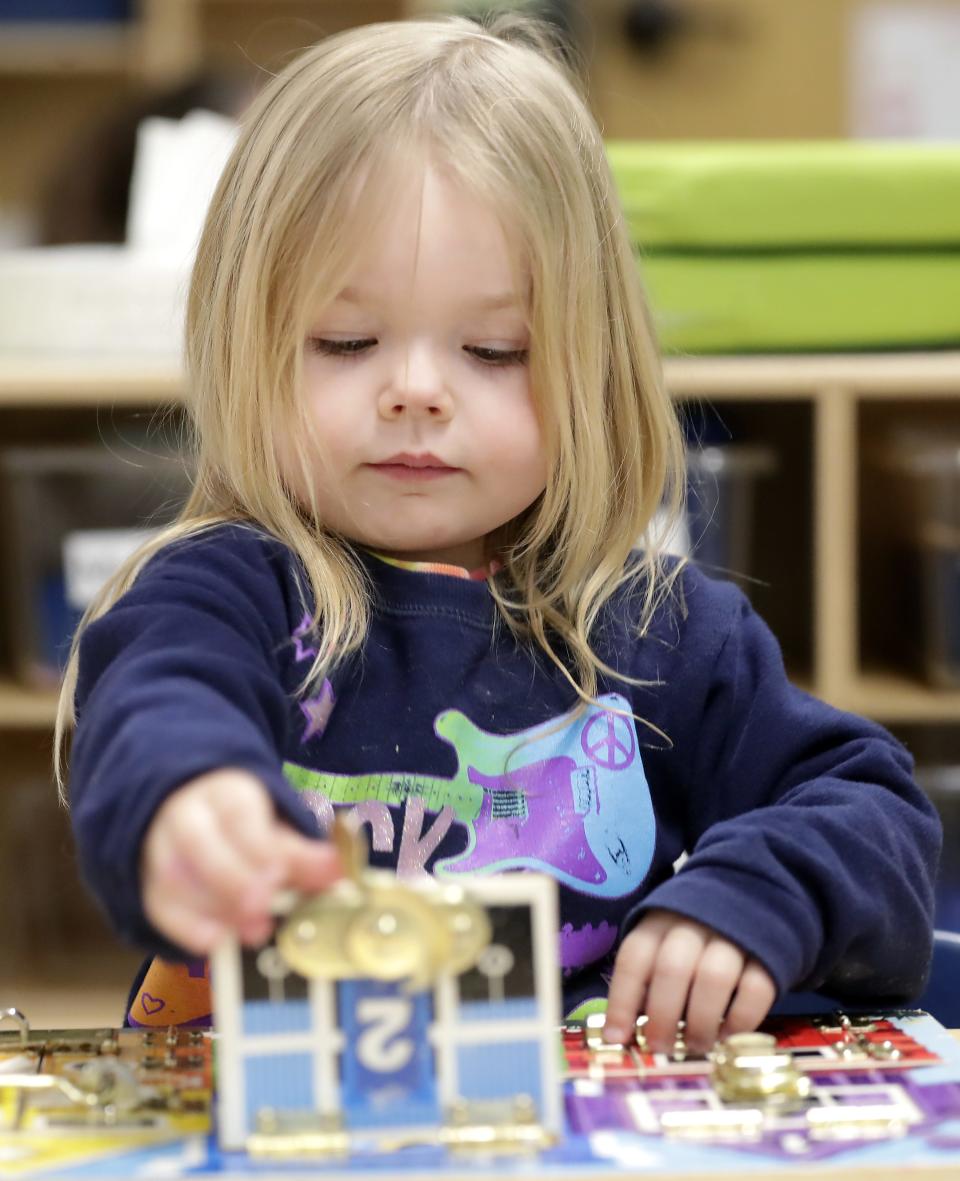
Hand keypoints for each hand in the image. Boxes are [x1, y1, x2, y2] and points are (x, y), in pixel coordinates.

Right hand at [141, 768, 341, 953]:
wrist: (189, 811)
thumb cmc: (242, 826)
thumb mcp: (275, 827)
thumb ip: (302, 853)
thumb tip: (336, 874)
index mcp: (225, 792)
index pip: (239, 812)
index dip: (262, 846)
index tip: (286, 873)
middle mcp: (186, 815)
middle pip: (197, 841)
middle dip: (233, 877)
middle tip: (265, 905)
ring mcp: (159, 847)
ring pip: (173, 874)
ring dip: (214, 906)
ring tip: (254, 930)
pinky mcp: (148, 882)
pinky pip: (158, 904)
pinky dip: (186, 927)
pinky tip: (216, 942)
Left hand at [603, 909, 775, 1053]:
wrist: (752, 899)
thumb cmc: (694, 936)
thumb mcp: (664, 943)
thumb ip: (647, 981)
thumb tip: (624, 1034)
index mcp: (660, 921)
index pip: (634, 957)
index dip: (622, 1001)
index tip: (617, 1038)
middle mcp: (694, 924)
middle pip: (673, 968)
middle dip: (662, 1016)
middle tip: (660, 1046)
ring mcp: (734, 936)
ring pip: (714, 978)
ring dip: (700, 1022)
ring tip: (696, 1045)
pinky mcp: (767, 954)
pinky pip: (755, 991)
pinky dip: (740, 1021)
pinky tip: (728, 1035)